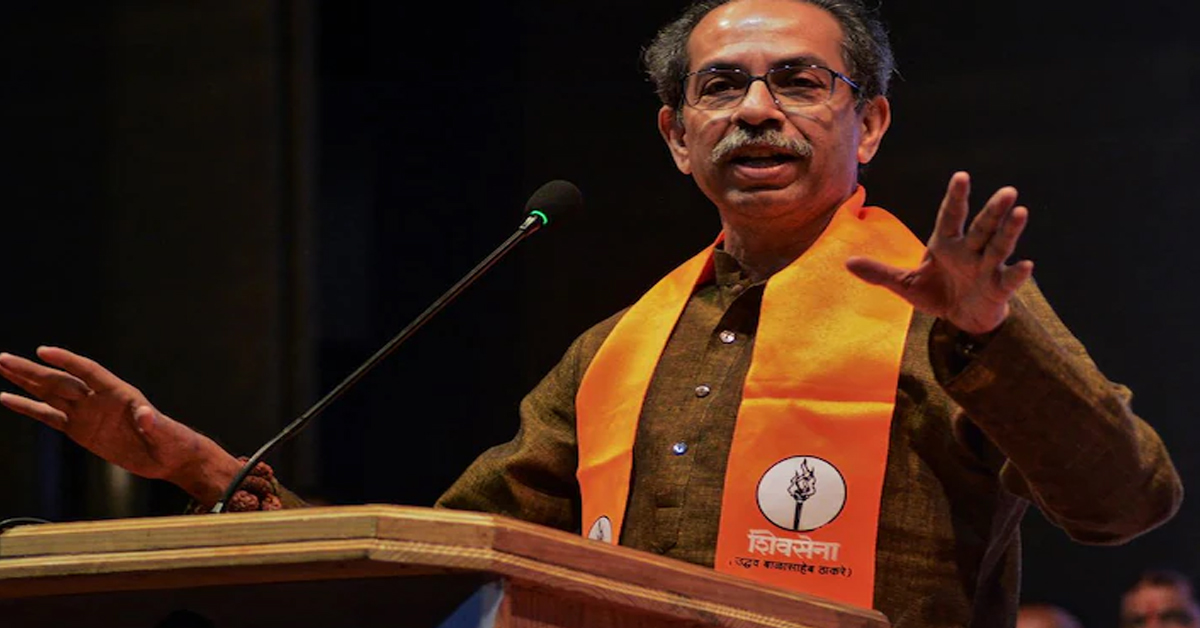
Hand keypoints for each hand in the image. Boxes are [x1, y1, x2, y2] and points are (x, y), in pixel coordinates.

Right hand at [0, 346, 238, 503]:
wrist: (169, 458)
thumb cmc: (172, 441)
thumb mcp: (165, 433)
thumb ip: (153, 423)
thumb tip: (146, 415)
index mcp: (119, 393)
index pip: (88, 372)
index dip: (68, 361)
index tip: (44, 351)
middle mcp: (98, 399)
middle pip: (60, 380)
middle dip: (32, 370)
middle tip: (3, 357)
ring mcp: (86, 413)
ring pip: (49, 393)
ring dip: (25, 381)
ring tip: (1, 366)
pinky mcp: (79, 430)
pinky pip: (49, 416)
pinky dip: (28, 407)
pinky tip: (7, 398)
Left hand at [846, 172, 1034, 334]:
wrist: (961, 320)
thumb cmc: (936, 293)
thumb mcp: (904, 284)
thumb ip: (879, 273)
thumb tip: (847, 263)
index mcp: (946, 243)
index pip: (951, 216)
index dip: (956, 197)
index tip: (961, 176)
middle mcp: (970, 250)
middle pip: (982, 226)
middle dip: (993, 210)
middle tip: (1008, 191)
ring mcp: (987, 268)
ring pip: (999, 245)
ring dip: (1010, 230)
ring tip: (1021, 212)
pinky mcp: (998, 288)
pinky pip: (1008, 279)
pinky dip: (1017, 273)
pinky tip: (1027, 264)